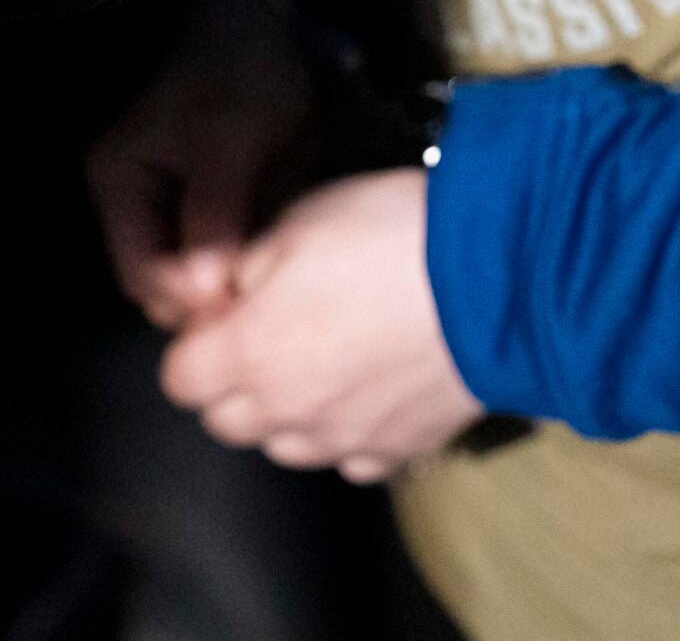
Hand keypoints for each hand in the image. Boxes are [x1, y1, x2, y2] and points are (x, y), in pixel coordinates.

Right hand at [87, 0, 317, 327]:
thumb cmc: (238, 66)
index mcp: (122, 183)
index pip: (141, 274)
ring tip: (274, 271)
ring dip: (233, 281)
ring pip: (199, 276)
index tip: (240, 299)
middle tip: (263, 291)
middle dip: (210, 295)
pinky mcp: (216, 207)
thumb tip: (208, 290)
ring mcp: (179, 208)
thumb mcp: (228, 137)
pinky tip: (280, 253)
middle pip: (166, 284)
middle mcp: (141, 203)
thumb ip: (214, 213)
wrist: (269, 22)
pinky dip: (251, 262)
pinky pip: (228, 255)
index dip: (187, 297)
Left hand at [161, 169, 482, 483]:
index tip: (225, 310)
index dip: (197, 341)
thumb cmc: (392, 236)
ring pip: (286, 446)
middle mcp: (290, 411)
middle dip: (233, 379)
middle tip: (269, 328)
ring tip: (324, 354)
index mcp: (250, 354)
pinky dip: (347, 431)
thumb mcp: (296, 221)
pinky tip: (368, 386)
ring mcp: (347, 438)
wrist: (499, 276)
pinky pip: (350, 458)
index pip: (180, 380)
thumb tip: (227, 296)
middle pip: (227, 420)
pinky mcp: (401, 450)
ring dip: (287, 409)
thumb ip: (243, 270)